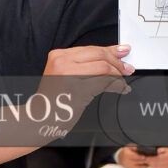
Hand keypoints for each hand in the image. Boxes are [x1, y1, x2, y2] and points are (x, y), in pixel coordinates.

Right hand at [0, 45, 133, 167]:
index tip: (122, 52)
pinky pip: (104, 83)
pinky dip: (117, 85)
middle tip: (127, 68)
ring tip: (123, 79)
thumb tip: (109, 57)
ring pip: (103, 67)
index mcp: (58, 55)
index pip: (91, 48)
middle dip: (117, 61)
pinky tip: (121, 88)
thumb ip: (82, 65)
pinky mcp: (78, 90)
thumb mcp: (63, 75)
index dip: (110, 50)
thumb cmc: (54, 100)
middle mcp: (62, 62)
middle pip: (99, 54)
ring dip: (118, 73)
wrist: (40, 118)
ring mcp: (70, 75)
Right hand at [117, 146, 148, 167]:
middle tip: (149, 160)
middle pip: (137, 161)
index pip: (133, 156)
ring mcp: (129, 165)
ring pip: (138, 166)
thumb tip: (137, 148)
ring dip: (144, 165)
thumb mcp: (128, 147)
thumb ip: (133, 147)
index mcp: (127, 154)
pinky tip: (146, 166)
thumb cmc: (126, 151)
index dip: (139, 157)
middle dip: (143, 161)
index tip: (144, 156)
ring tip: (149, 163)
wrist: (120, 157)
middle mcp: (127, 160)